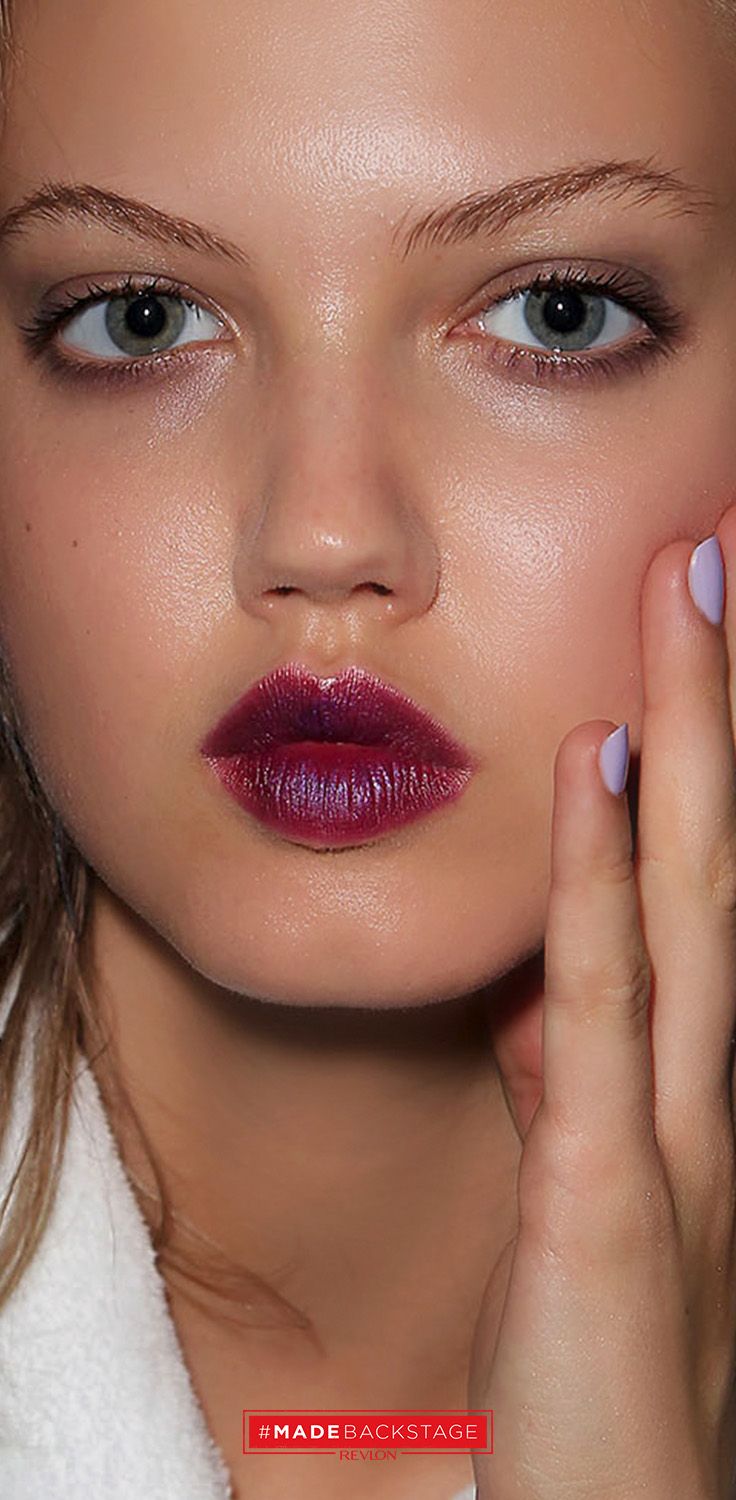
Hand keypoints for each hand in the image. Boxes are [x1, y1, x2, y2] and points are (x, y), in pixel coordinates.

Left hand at [470, 513, 735, 1498]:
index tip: (686, 643)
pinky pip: (601, 1006)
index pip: (699, 887)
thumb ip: (571, 1086)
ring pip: (686, 896)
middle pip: (714, 855)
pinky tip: (591, 770)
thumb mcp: (587, 1196)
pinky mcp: (607, 1194)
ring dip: (684, 738)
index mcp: (692, 1085)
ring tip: (681, 597)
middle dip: (713, 703)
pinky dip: (598, 882)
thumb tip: (543, 996)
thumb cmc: (607, 1382)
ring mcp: (674, 1132)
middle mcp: (707, 1085)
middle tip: (709, 558)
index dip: (699, 758)